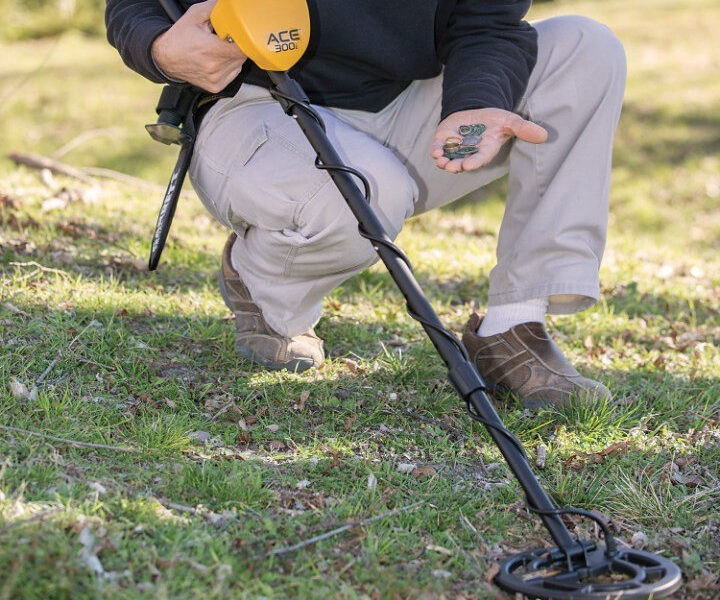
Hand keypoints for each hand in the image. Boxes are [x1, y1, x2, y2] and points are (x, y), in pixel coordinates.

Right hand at [151, 0, 246, 92]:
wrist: (165, 58)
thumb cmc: (180, 37)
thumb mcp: (195, 15)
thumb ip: (215, 8)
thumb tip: (230, 5)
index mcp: (210, 49)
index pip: (243, 47)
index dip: (245, 39)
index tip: (241, 33)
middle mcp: (214, 67)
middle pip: (242, 55)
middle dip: (238, 45)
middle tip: (225, 39)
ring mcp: (216, 79)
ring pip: (238, 64)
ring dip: (234, 55)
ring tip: (219, 49)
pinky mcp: (216, 86)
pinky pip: (233, 73)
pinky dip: (230, 65)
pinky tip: (218, 59)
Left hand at [431, 108, 547, 173]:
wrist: (478, 112)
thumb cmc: (495, 120)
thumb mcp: (510, 121)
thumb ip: (523, 129)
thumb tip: (544, 135)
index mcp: (484, 151)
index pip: (479, 160)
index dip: (473, 163)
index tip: (468, 166)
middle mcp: (469, 153)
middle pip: (461, 163)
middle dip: (456, 165)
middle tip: (451, 167)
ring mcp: (456, 148)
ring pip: (448, 158)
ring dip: (443, 161)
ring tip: (440, 160)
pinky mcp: (445, 140)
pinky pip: (439, 148)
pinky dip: (436, 150)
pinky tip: (435, 151)